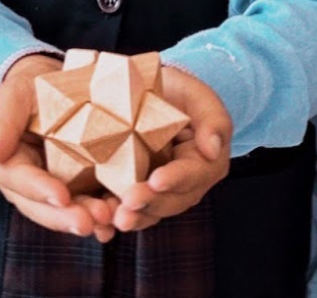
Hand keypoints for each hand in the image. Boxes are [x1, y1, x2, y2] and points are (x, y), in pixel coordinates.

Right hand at [0, 53, 118, 241]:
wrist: (54, 84)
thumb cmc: (30, 87)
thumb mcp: (15, 94)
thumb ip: (2, 121)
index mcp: (6, 164)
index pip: (20, 181)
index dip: (40, 190)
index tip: (61, 196)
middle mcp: (27, 185)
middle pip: (43, 208)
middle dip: (66, 217)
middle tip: (91, 222)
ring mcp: (53, 188)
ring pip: (65, 212)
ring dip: (86, 219)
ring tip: (108, 220)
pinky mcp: (78, 186)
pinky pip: (87, 204)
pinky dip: (102, 212)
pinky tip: (120, 217)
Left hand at [112, 65, 231, 231]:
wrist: (151, 94)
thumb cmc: (178, 93)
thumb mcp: (198, 97)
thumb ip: (213, 119)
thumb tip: (213, 149)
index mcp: (204, 163)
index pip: (193, 174)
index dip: (176, 179)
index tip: (157, 180)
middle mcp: (184, 184)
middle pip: (171, 200)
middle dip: (150, 204)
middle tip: (128, 203)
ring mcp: (159, 192)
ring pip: (150, 212)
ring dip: (134, 217)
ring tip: (116, 218)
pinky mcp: (135, 192)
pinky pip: (128, 210)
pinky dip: (115, 217)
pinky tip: (102, 223)